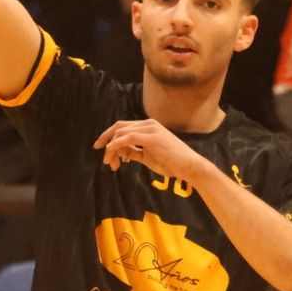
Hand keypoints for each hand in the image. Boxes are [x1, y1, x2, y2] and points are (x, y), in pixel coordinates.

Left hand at [92, 117, 206, 179]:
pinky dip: (117, 144)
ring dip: (111, 149)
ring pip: (121, 133)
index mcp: (148, 127)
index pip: (123, 127)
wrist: (189, 166)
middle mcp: (149, 124)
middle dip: (107, 142)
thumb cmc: (171, 163)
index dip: (109, 137)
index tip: (102, 150)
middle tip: (104, 160)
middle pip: (119, 127)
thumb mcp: (147, 157)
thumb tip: (119, 152)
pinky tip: (112, 152)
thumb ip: (134, 152)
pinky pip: (128, 137)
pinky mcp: (152, 137)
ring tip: (111, 164)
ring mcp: (151, 129)